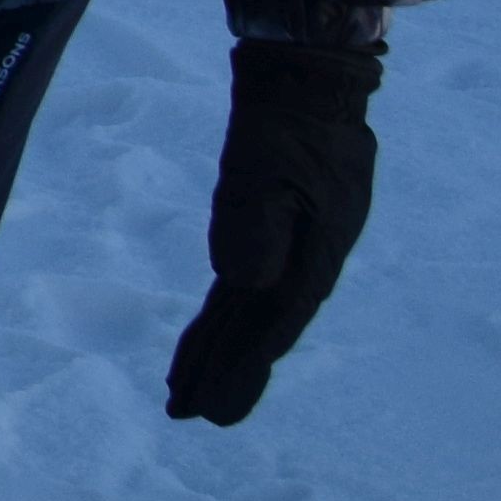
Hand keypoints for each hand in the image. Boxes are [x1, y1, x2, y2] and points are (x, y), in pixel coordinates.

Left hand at [166, 39, 380, 425]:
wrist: (303, 84)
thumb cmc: (285, 125)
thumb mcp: (264, 168)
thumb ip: (252, 223)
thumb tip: (240, 282)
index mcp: (312, 255)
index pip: (271, 325)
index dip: (243, 367)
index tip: (214, 406)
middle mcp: (303, 261)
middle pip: (257, 329)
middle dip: (225, 373)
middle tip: (191, 417)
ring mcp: (292, 248)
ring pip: (246, 312)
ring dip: (219, 351)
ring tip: (188, 394)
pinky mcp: (273, 230)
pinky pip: (241, 285)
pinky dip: (223, 314)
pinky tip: (211, 337)